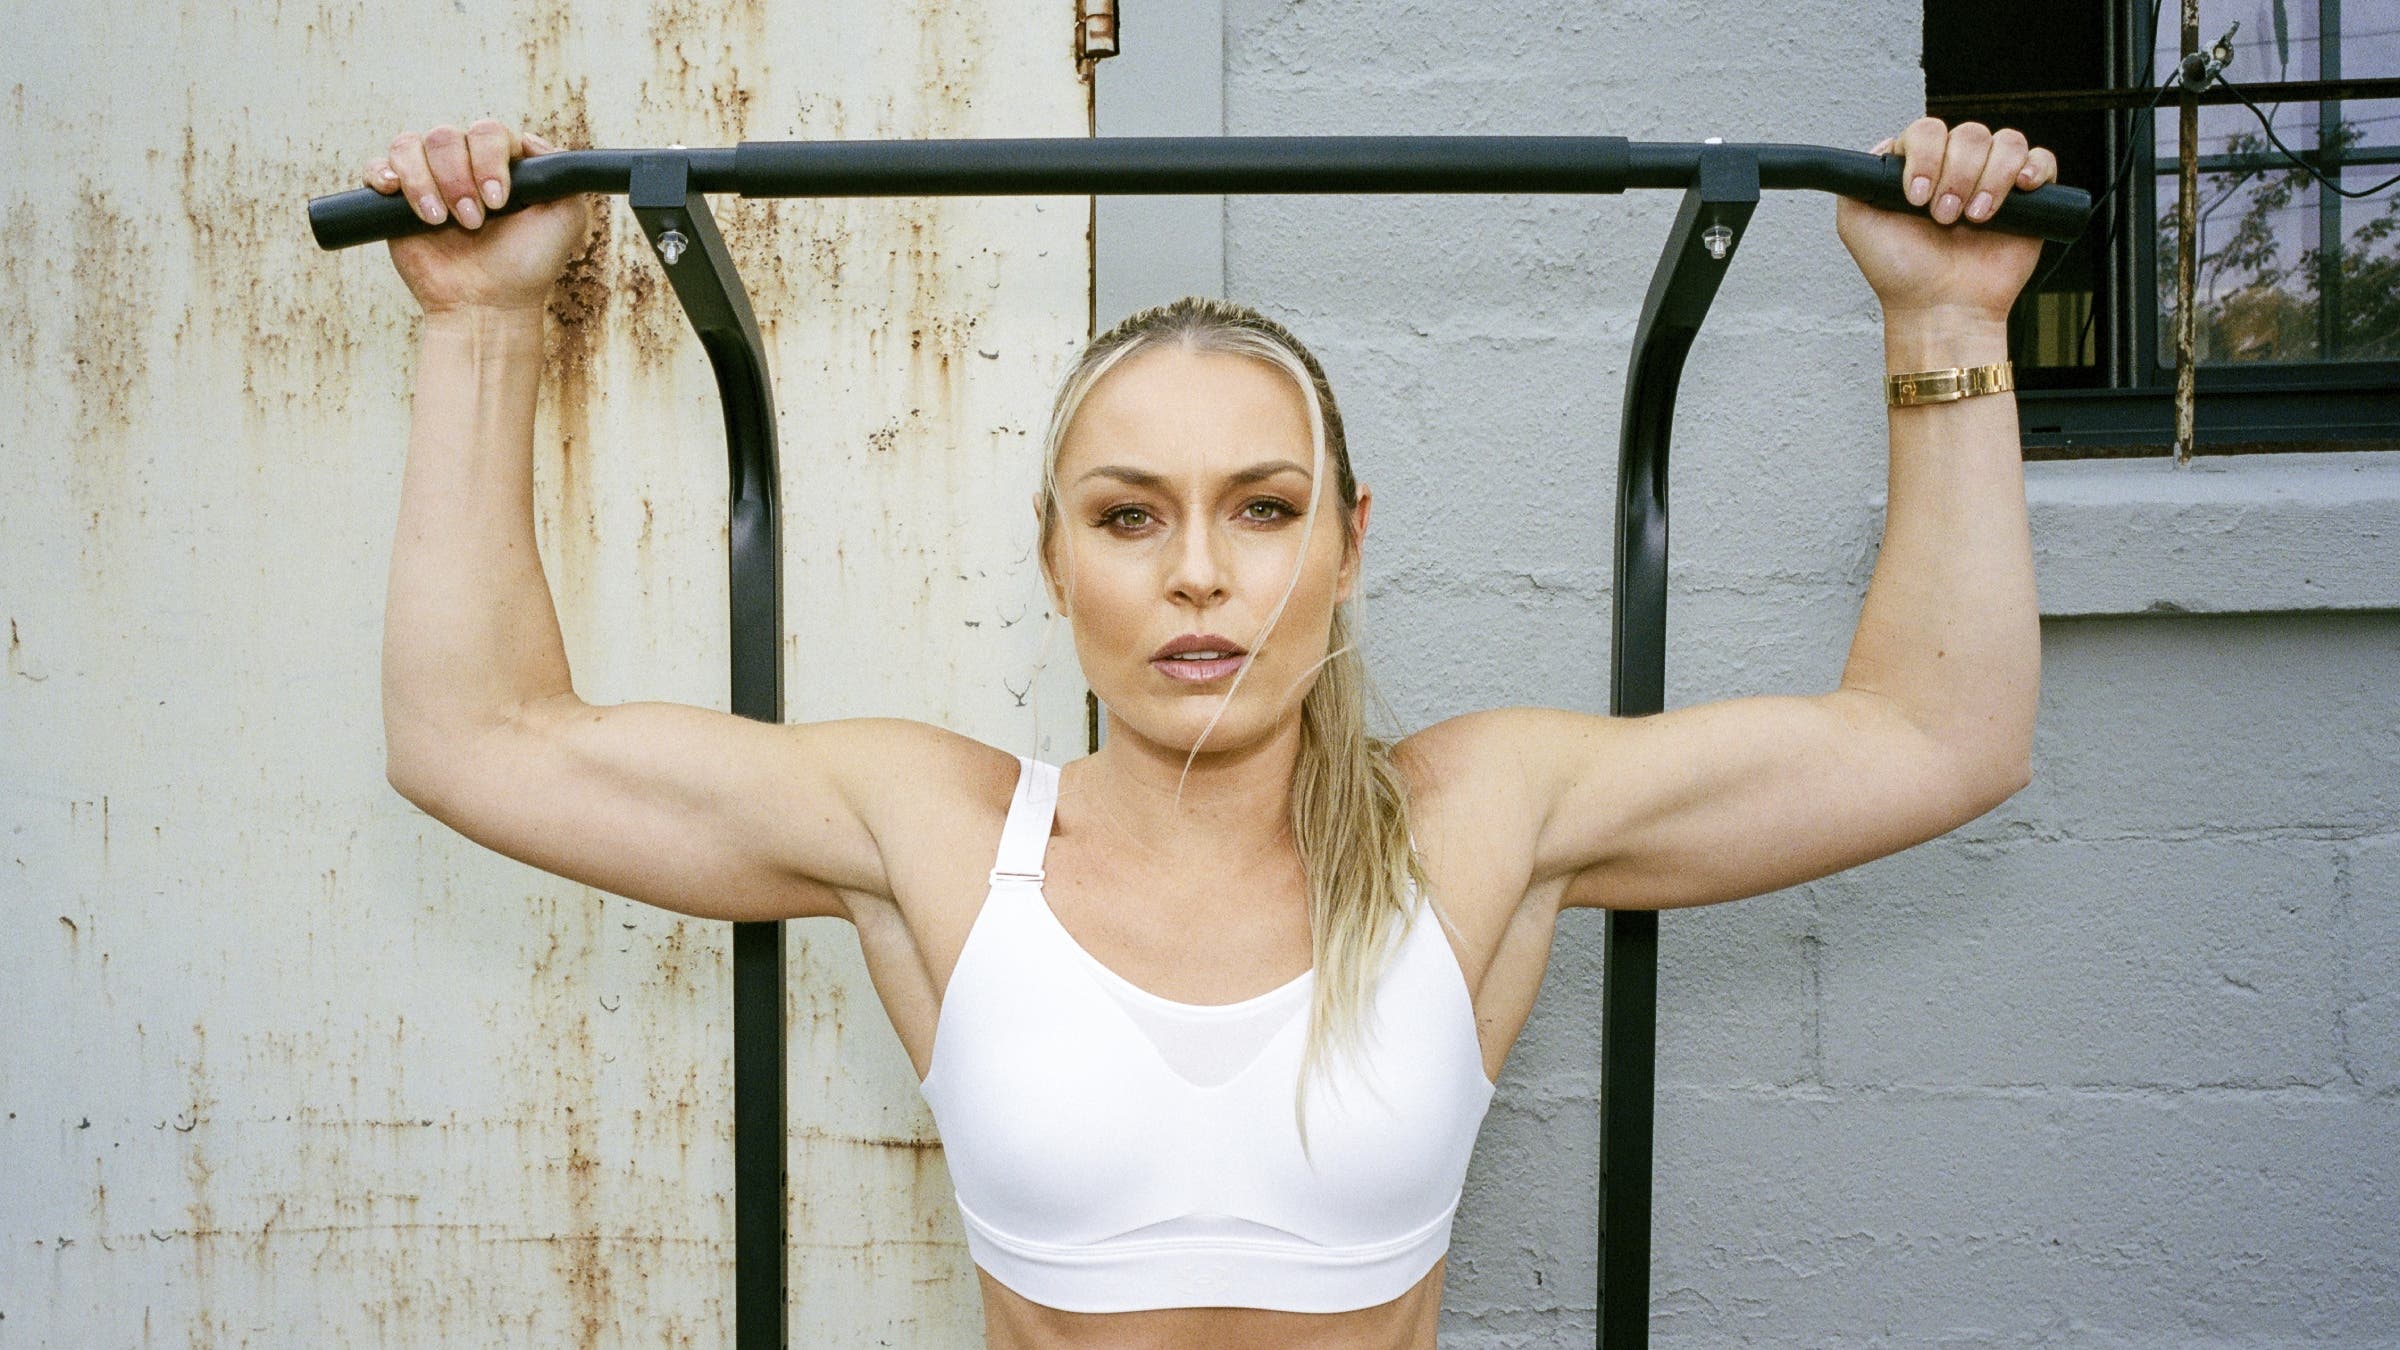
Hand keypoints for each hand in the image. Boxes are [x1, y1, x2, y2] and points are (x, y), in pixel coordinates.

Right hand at [363, 119, 591, 315]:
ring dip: (424, 183)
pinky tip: (392, 191)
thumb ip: (562, 172)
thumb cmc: (528, 266)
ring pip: (409, 146)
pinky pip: (377, 165)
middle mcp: (463, 164)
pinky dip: (381, 173)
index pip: (487, 132)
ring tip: (439, 222)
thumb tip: (528, 138)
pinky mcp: (395, 201)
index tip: (498, 202)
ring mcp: (428, 180)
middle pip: (445, 136)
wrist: (487, 306)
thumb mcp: (566, 218)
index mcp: (501, 163)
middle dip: (457, 179)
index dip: (489, 161)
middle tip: (472, 221)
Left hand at [1835, 116, 2059, 320]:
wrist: (1941, 308)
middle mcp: (1956, 169)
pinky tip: (2020, 189)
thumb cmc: (1901, 273)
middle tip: (1945, 217)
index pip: (1928, 130)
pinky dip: (2033, 168)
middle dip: (1956, 176)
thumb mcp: (1856, 223)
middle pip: (1968, 134)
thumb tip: (1884, 145)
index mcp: (1919, 168)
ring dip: (1989, 179)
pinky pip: (2041, 159)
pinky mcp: (2029, 198)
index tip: (1916, 198)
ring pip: (2005, 143)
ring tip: (1975, 219)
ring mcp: (1992, 180)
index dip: (1925, 158)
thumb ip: (1855, 179)